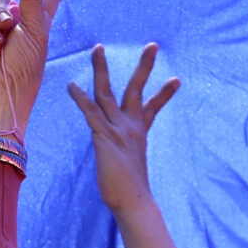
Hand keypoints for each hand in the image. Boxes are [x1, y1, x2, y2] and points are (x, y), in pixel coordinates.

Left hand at [68, 43, 178, 216]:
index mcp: (139, 134)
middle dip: (144, 66)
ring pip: (107, 92)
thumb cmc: (132, 194)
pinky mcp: (104, 136)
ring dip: (101, 69)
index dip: (164, 94)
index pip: (152, 107)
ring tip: (98, 48)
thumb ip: (130, 162)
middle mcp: (130, 127)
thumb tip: (129, 170)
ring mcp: (117, 129)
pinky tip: (71, 85)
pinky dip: (80, 98)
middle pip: (136, 89)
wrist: (133, 202)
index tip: (177, 80)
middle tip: (153, 45)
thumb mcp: (132, 170)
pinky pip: (90, 111)